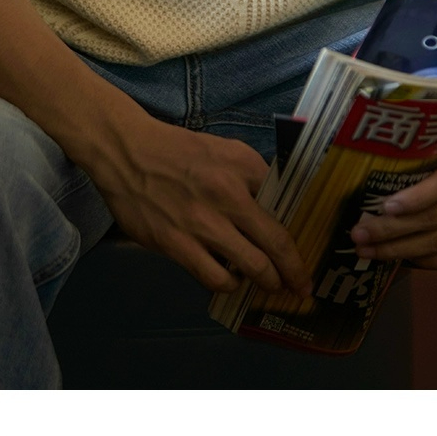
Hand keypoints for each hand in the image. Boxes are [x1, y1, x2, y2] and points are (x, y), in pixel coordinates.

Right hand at [89, 110, 313, 297]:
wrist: (128, 153)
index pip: (285, 206)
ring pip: (251, 267)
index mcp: (242, 167)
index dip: (300, 235)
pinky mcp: (177, 244)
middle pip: (276, 244)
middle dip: (294, 272)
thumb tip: (277, 205)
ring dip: (267, 282)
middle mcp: (228, 195)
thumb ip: (252, 174)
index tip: (308, 254)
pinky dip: (229, 284)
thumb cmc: (179, 150)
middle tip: (301, 286)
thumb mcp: (224, 149)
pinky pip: (215, 277)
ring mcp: (202, 223)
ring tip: (269, 286)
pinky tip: (231, 281)